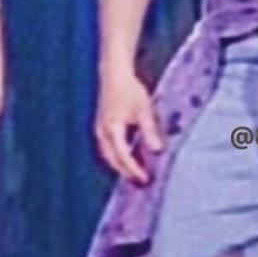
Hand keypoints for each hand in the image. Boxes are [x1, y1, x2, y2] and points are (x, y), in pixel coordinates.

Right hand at [94, 63, 163, 184]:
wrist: (114, 73)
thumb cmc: (129, 90)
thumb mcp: (144, 110)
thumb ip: (150, 132)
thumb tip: (157, 151)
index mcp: (112, 130)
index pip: (123, 157)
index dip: (134, 170)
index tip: (145, 180)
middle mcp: (102, 132)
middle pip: (113, 160)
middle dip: (126, 172)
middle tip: (141, 182)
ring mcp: (100, 129)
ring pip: (109, 155)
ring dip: (121, 165)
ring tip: (136, 173)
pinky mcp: (101, 126)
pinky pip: (108, 147)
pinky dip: (118, 155)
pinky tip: (131, 156)